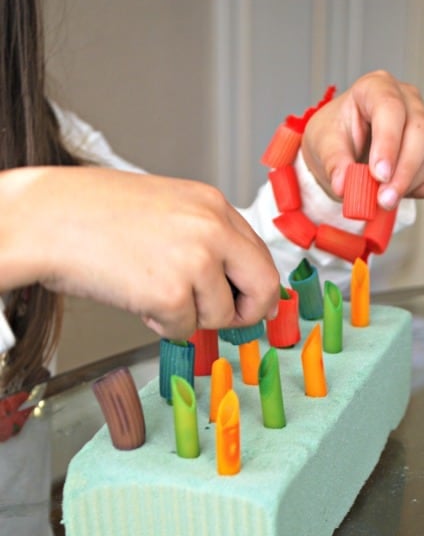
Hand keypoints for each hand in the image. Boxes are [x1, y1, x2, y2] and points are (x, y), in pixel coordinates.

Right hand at [1, 167, 279, 339]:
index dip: (256, 287)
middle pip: (263, 287)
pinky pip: (184, 330)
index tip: (252, 303)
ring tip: (151, 292)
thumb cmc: (94, 213)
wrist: (48, 218)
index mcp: (212, 205)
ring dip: (188, 317)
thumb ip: (205, 239)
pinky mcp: (171, 294)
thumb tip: (230, 278)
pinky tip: (136, 297)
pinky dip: (161, 324)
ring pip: (219, 316)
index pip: (259, 255)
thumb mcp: (167, 210)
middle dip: (247, 312)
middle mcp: (213, 229)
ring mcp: (195, 261)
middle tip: (227, 320)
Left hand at [301, 70, 423, 208]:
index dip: (387, 143)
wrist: (343, 149)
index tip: (378, 175)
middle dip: (403, 172)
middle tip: (383, 200)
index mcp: (376, 88)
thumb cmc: (334, 136)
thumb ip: (333, 162)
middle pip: (420, 131)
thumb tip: (344, 185)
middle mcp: (408, 100)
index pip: (390, 108)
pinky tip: (403, 191)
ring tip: (383, 199)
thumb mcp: (322, 144)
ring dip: (410, 184)